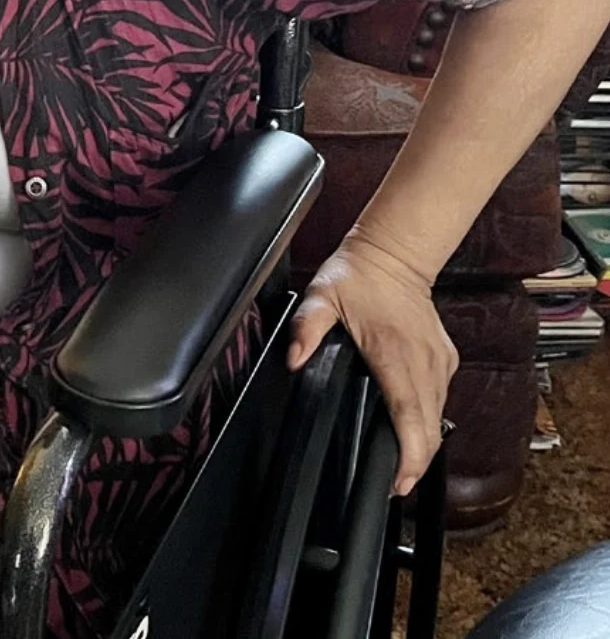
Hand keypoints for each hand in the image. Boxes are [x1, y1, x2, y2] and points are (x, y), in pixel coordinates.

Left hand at [287, 233, 458, 495]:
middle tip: (394, 484)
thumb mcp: (320, 296)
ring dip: (424, 443)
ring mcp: (438, 362)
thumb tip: (294, 360)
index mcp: (394, 353)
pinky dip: (428, 419)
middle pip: (430, 428)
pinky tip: (410, 428)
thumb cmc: (358, 275)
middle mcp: (423, 362)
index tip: (398, 481)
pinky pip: (440, 399)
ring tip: (400, 463)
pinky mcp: (444, 359)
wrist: (394, 253)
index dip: (410, 456)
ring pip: (439, 417)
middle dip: (416, 462)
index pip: (409, 416)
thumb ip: (305, 329)